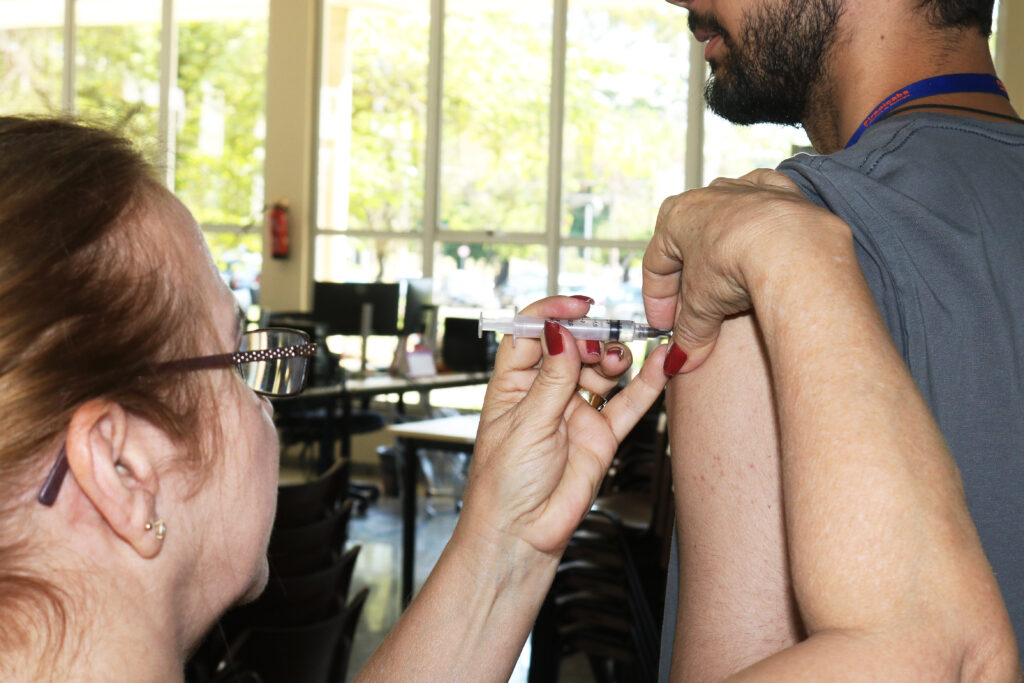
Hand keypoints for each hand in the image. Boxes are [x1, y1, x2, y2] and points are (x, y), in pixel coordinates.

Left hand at [464, 295, 668, 556]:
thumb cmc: (504, 485)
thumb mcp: (525, 423)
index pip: (531, 334)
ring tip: (616, 360)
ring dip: (613, 357)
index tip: (575, 307)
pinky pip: (628, 403)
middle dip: (589, 336)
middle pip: (572, 346)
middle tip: (598, 341)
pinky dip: (647, 383)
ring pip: (602, 370)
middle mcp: (545, 393)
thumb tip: (558, 331)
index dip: (551, 314)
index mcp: (513, 384)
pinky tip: (662, 362)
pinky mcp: (601, 435)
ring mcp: (575, 412)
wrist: (522, 534)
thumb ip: (551, 378)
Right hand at [642, 169, 851, 372]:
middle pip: (689, 248)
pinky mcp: (785, 195)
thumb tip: (680, 362)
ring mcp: (747, 192)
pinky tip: (759, 238)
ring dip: (721, 257)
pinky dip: (760, 224)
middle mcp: (708, 196)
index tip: (664, 328)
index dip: (657, 301)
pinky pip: (765, 207)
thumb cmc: (736, 265)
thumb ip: (689, 333)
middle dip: (688, 286)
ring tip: (728, 293)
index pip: (656, 264)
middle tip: (692, 320)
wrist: (795, 247)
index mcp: (675, 216)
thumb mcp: (703, 307)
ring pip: (726, 227)